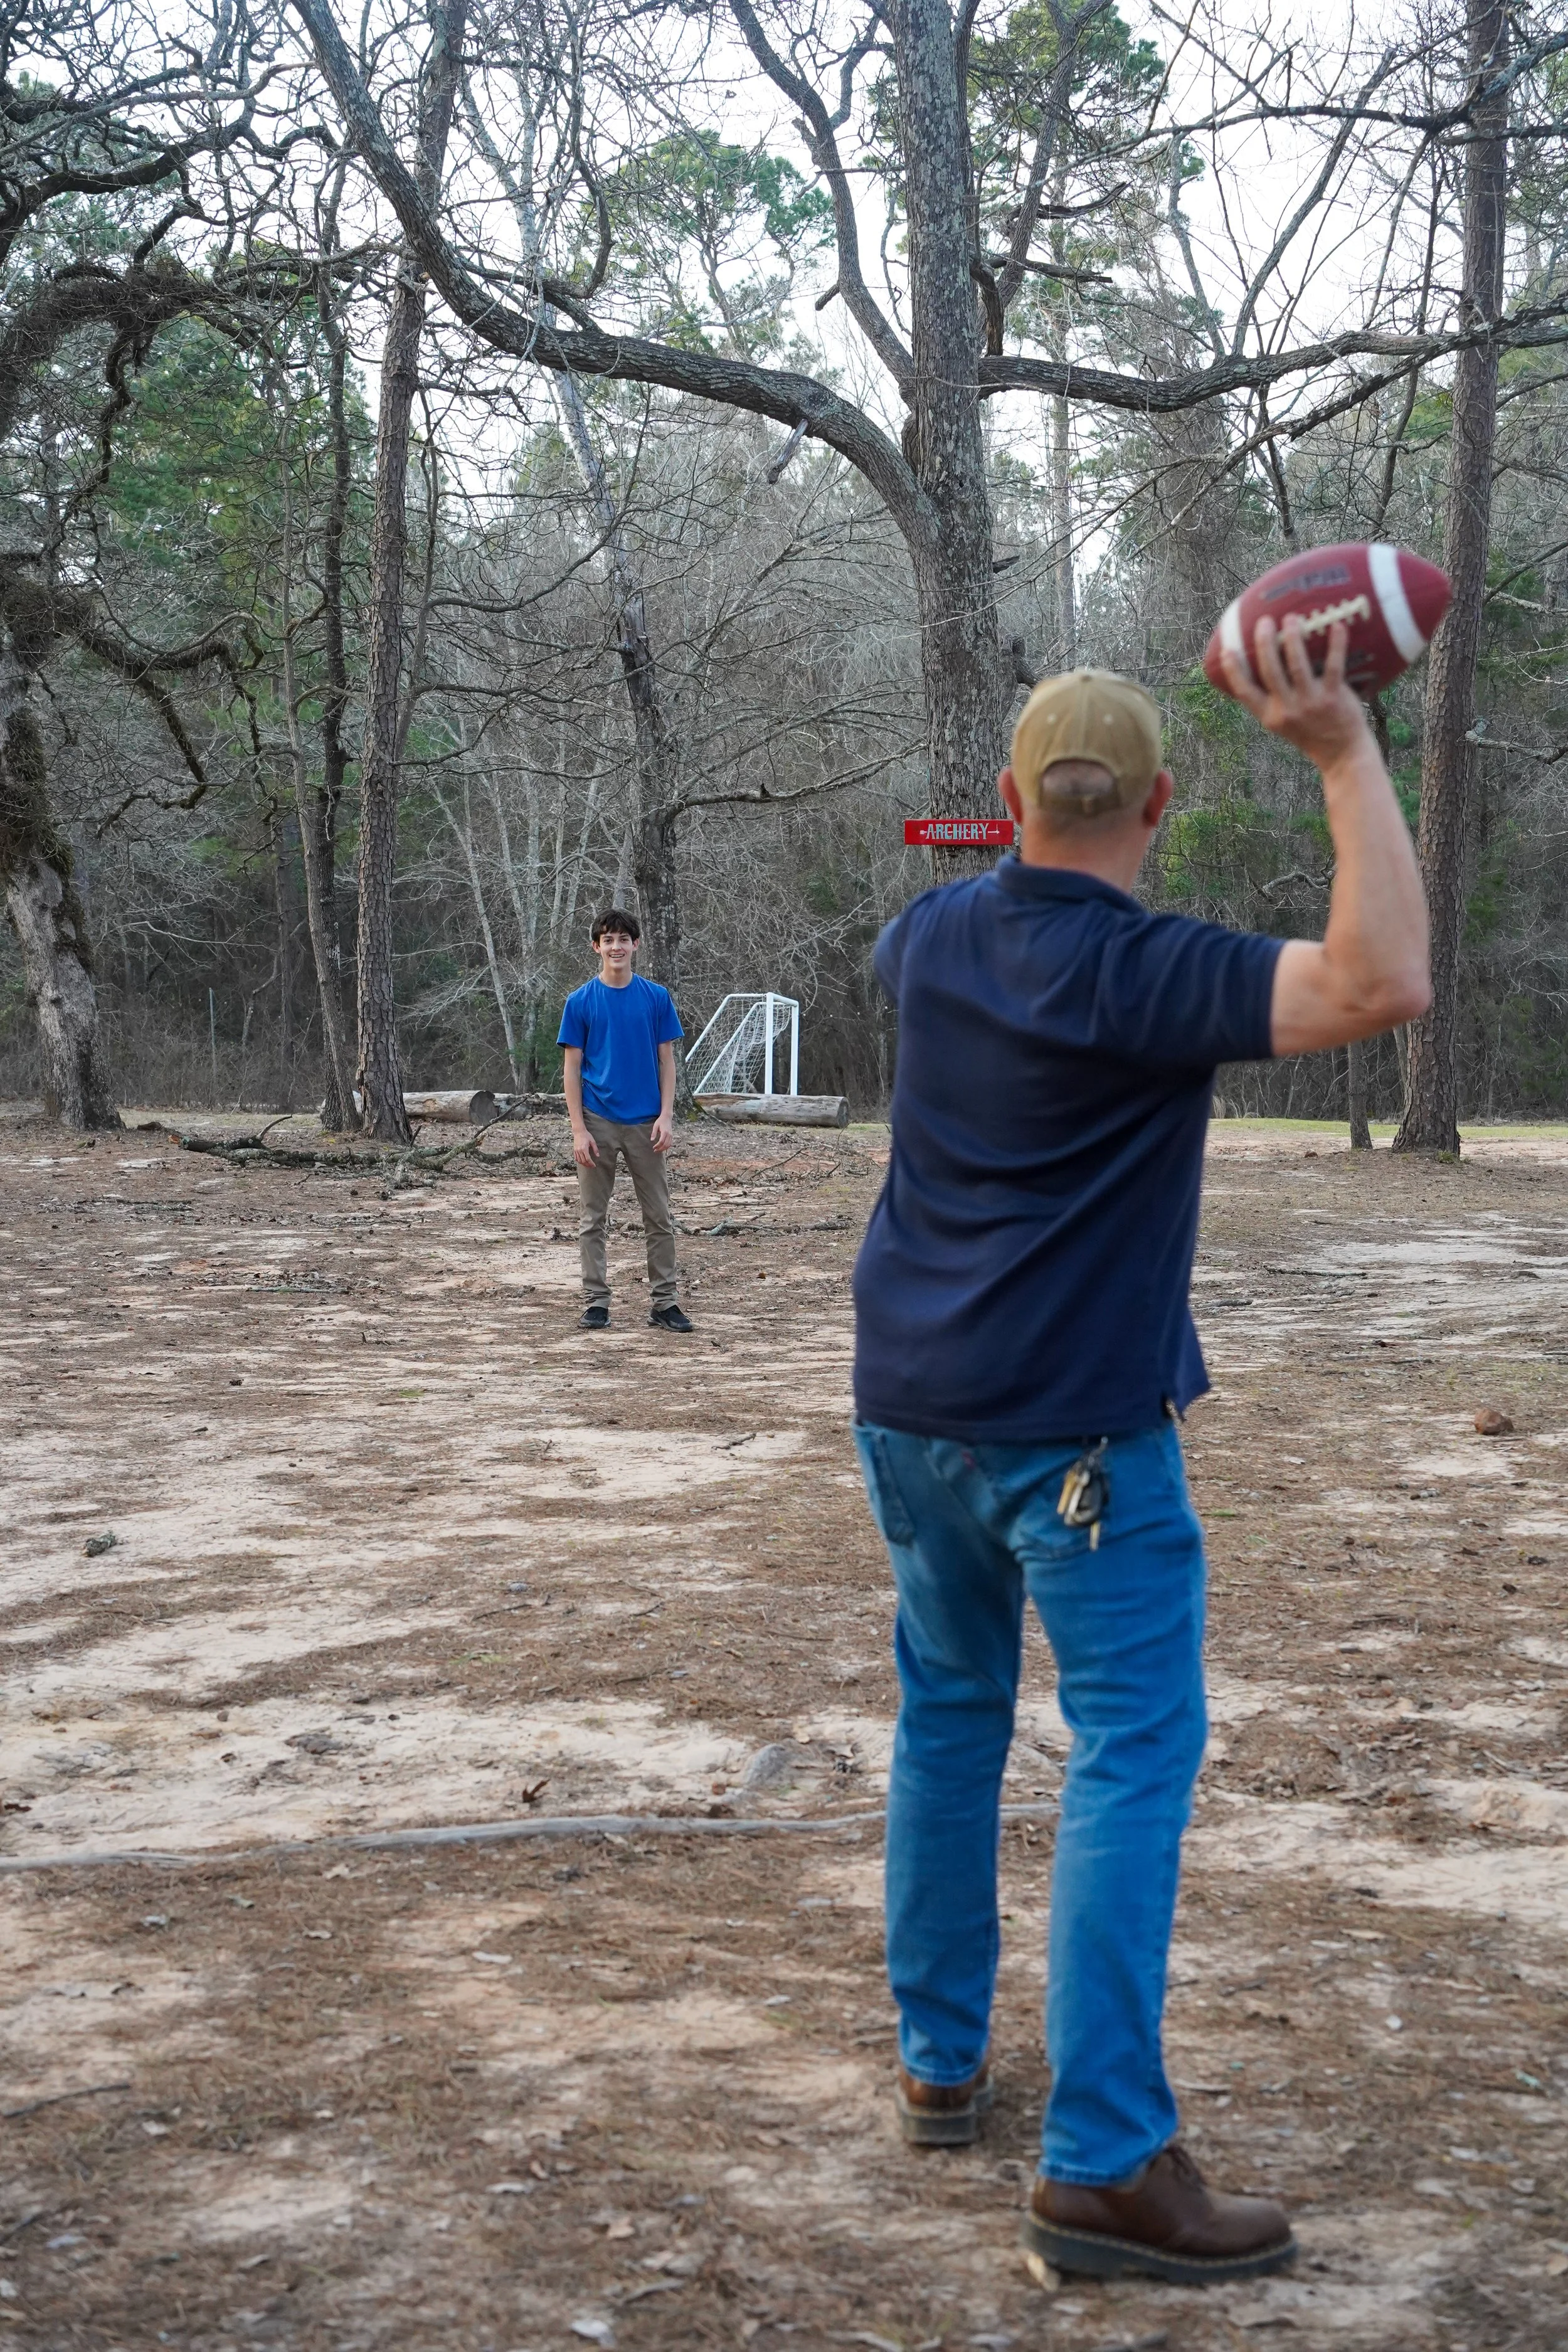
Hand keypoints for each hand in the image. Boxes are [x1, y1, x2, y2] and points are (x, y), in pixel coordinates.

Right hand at [571, 1125, 597, 1166]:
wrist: (579, 1131)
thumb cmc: (586, 1135)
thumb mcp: (592, 1141)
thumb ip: (595, 1149)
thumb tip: (598, 1155)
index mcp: (584, 1148)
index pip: (588, 1159)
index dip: (591, 1163)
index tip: (594, 1165)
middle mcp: (579, 1150)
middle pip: (583, 1161)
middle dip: (588, 1165)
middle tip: (591, 1166)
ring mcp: (576, 1150)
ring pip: (579, 1161)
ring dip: (583, 1164)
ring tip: (587, 1165)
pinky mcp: (574, 1150)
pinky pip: (576, 1158)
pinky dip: (579, 1161)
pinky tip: (582, 1162)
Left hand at [649, 1111, 672, 1154]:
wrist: (667, 1117)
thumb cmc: (660, 1121)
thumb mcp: (655, 1126)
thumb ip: (654, 1133)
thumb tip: (651, 1140)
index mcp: (665, 1132)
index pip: (661, 1141)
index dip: (657, 1146)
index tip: (653, 1147)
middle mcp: (669, 1134)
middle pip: (665, 1145)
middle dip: (660, 1149)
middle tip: (655, 1150)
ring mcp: (671, 1135)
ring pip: (668, 1145)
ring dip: (663, 1149)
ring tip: (658, 1150)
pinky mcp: (671, 1136)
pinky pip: (670, 1143)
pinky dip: (666, 1147)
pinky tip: (662, 1148)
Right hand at [1221, 616, 1372, 774]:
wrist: (1341, 754)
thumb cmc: (1311, 733)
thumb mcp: (1283, 724)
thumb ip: (1271, 700)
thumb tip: (1261, 666)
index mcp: (1269, 716)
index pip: (1244, 691)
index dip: (1233, 669)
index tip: (1227, 649)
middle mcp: (1286, 710)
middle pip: (1269, 671)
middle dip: (1265, 643)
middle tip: (1265, 621)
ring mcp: (1310, 703)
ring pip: (1297, 665)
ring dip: (1292, 639)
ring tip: (1291, 618)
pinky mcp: (1333, 697)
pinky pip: (1333, 666)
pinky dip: (1336, 644)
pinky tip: (1336, 625)